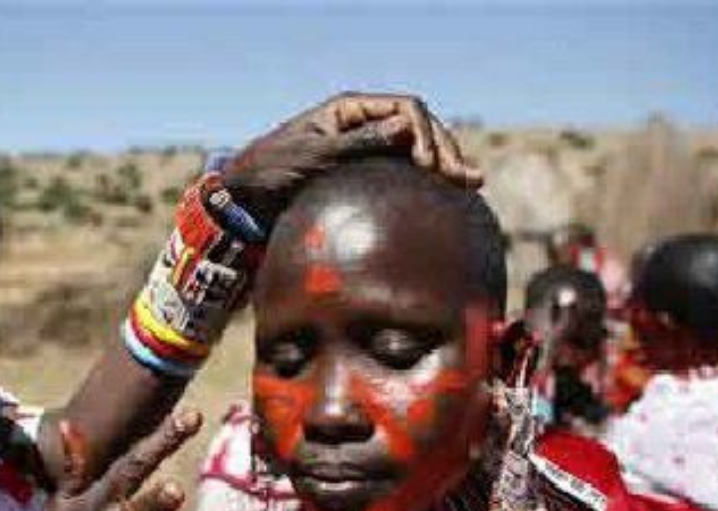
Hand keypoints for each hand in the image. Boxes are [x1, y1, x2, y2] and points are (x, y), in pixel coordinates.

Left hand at [224, 92, 482, 222]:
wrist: (246, 195)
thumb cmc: (273, 169)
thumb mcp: (315, 155)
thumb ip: (359, 143)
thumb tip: (406, 128)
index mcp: (350, 109)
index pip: (406, 108)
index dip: (426, 132)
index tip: (431, 166)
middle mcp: (362, 124)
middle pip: (419, 126)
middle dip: (446, 148)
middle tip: (466, 179)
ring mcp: (365, 147)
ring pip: (417, 148)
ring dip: (444, 163)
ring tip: (471, 184)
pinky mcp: (364, 172)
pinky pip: (403, 171)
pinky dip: (426, 181)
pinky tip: (447, 196)